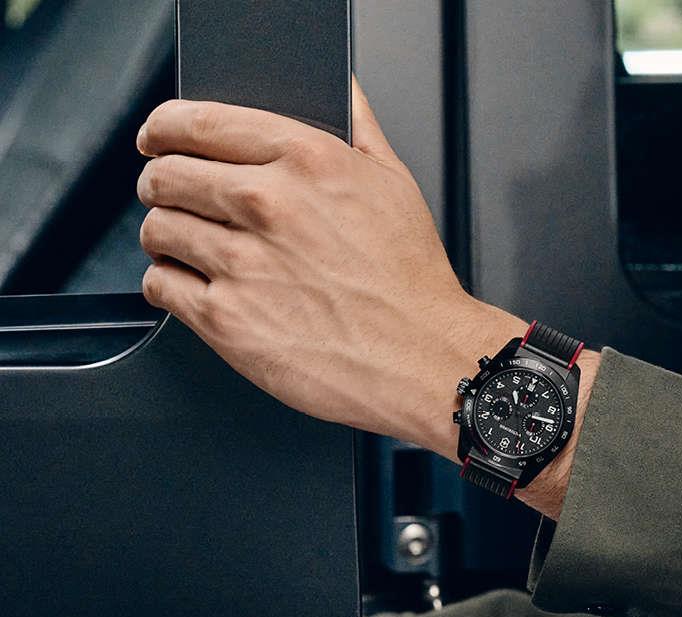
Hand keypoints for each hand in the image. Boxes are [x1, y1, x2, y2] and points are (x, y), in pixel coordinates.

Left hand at [136, 79, 525, 452]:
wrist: (420, 357)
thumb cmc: (411, 279)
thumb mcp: (395, 182)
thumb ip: (359, 126)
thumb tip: (340, 90)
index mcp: (306, 160)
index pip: (197, 122)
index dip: (164, 127)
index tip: (158, 136)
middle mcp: (267, 205)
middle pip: (166, 175)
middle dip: (161, 182)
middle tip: (172, 195)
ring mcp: (242, 264)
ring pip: (158, 228)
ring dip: (165, 234)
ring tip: (187, 245)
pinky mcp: (227, 320)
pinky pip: (160, 285)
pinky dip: (168, 283)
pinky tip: (193, 284)